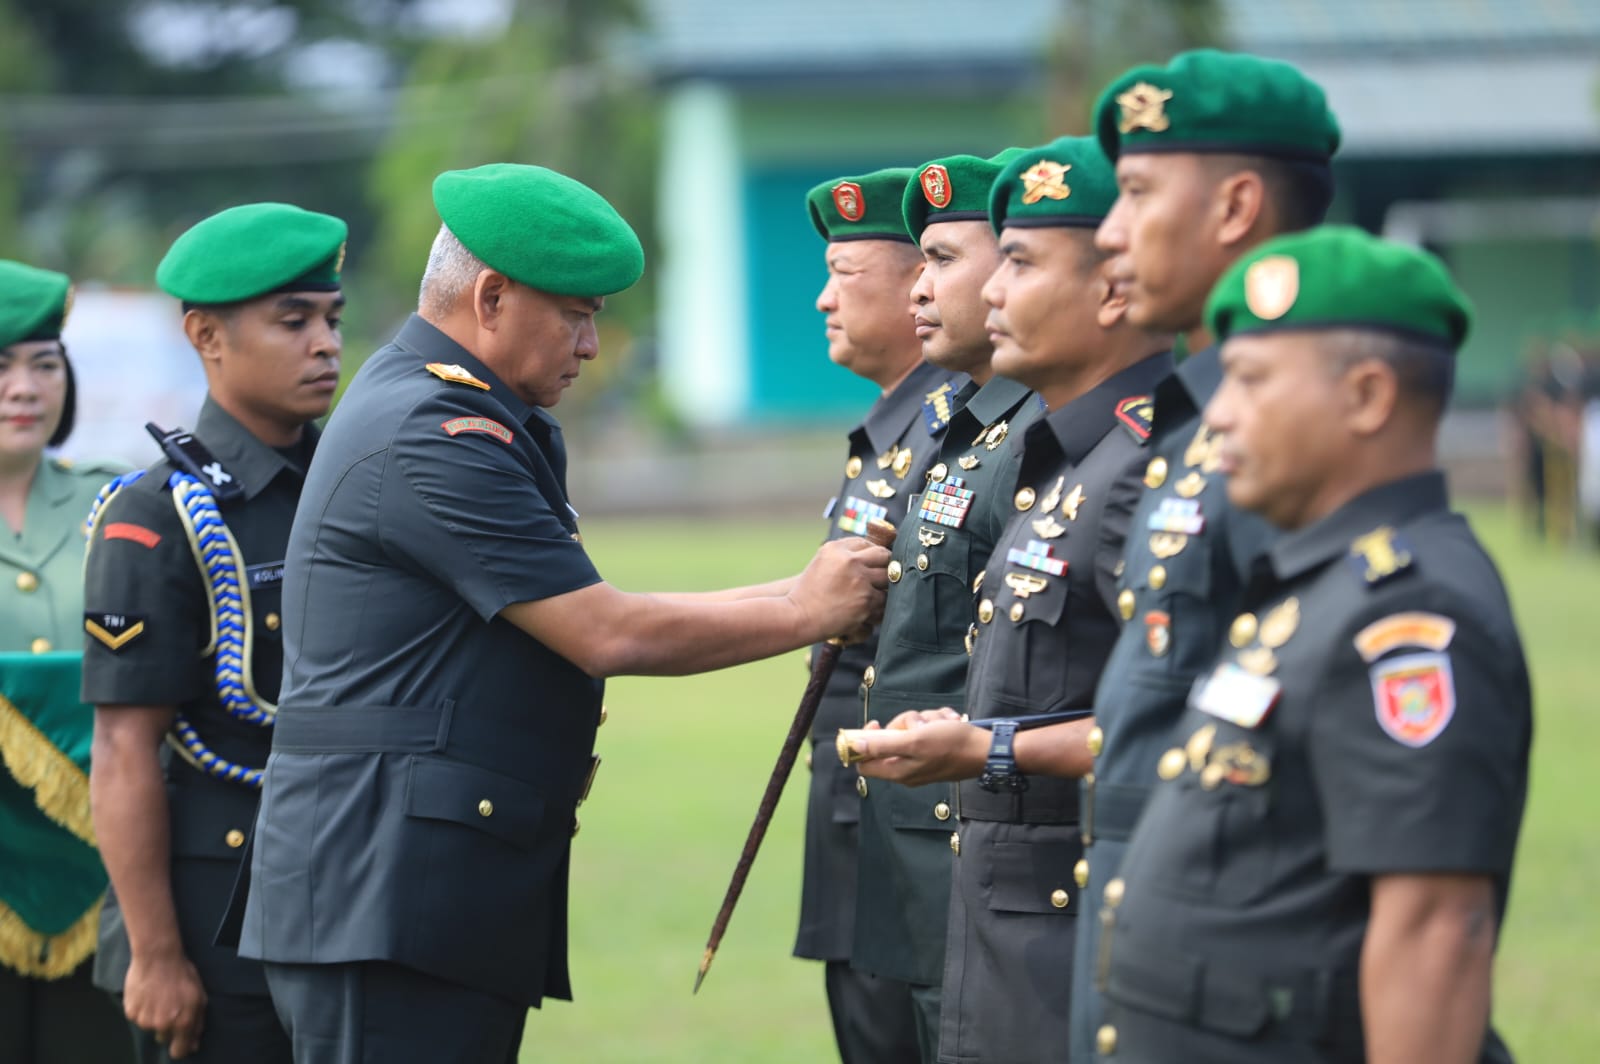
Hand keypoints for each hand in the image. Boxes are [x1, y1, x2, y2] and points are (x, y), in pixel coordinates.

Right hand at [124, 951, 206, 1058]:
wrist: (157, 957)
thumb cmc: (182, 974)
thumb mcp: (199, 996)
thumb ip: (197, 1023)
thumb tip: (194, 1045)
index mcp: (182, 1023)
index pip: (179, 1051)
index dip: (181, 1047)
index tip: (181, 1041)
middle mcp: (162, 1026)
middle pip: (164, 1038)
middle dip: (169, 1028)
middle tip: (171, 1007)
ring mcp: (144, 1020)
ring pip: (150, 1027)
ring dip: (154, 1017)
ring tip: (159, 997)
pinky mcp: (130, 1013)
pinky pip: (138, 1018)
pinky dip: (142, 1010)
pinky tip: (148, 994)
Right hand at [789, 537, 889, 640]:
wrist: (799, 617)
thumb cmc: (808, 593)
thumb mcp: (821, 563)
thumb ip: (842, 555)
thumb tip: (872, 553)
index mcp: (836, 549)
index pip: (866, 543)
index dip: (872, 553)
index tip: (872, 562)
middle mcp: (850, 561)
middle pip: (883, 556)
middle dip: (885, 566)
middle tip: (883, 575)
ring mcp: (860, 581)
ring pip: (887, 579)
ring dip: (883, 587)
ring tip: (873, 594)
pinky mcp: (866, 602)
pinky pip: (883, 602)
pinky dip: (878, 607)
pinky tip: (868, 609)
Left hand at [851, 714, 988, 785]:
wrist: (986, 749)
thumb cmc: (952, 745)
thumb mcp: (914, 741)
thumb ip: (883, 745)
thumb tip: (856, 746)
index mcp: (898, 771)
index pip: (865, 762)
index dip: (865, 742)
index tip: (877, 724)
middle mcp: (907, 767)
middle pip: (889, 738)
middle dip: (906, 723)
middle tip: (921, 724)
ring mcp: (922, 758)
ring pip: (911, 728)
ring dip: (926, 719)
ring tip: (941, 723)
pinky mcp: (935, 749)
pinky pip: (927, 727)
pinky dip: (938, 720)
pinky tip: (949, 722)